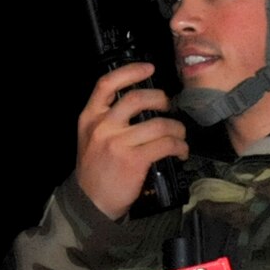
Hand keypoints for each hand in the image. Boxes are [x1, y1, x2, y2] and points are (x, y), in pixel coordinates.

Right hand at [75, 62, 188, 219]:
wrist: (90, 202)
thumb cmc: (95, 169)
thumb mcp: (91, 138)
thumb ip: (108, 119)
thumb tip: (144, 104)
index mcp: (89, 118)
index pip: (106, 84)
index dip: (130, 71)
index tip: (149, 68)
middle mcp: (102, 127)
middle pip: (136, 99)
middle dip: (160, 98)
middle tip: (169, 106)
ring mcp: (118, 143)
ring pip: (158, 124)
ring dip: (176, 128)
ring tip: (180, 135)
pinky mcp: (134, 160)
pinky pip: (165, 144)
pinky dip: (179, 146)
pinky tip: (180, 151)